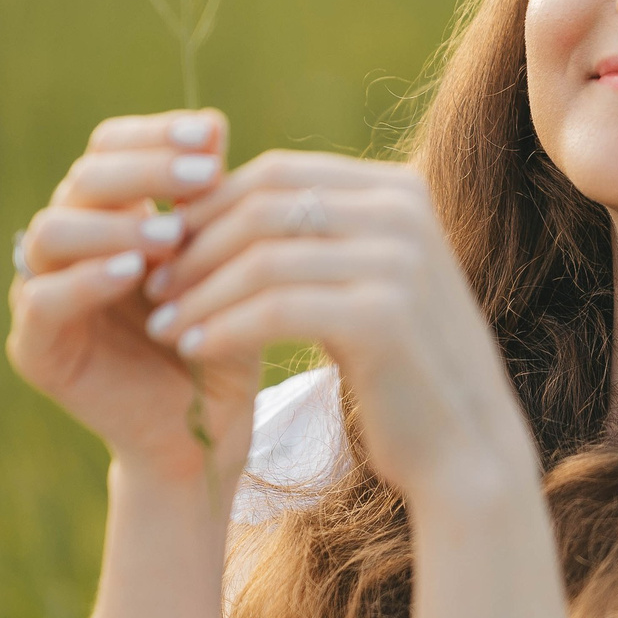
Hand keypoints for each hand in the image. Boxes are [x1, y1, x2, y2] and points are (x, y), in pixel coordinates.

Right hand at [6, 112, 253, 483]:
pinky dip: (84, 281)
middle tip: (203, 175)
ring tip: (169, 233)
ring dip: (113, 224)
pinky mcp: (34, 346)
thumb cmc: (218, 332)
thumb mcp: (223, 260)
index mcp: (108, 213)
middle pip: (82, 180)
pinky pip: (40, 299)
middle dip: (145, 171)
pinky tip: (131, 274)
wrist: (205, 427)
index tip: (212, 134)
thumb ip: (208, 198)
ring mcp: (42, 292)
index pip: (110, 148)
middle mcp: (68, 245)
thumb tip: (212, 120)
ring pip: (50, 231)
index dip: (154, 136)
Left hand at [143, 151, 536, 506]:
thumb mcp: (363, 282)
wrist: (465, 445)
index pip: (278, 172)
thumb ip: (312, 237)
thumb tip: (209, 205)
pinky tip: (193, 350)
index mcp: (397, 190)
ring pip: (263, 257)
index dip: (209, 206)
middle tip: (152, 286)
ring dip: (200, 292)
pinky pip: (275, 309)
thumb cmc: (400, 368)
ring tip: (162, 325)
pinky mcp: (383, 316)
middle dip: (197, 244)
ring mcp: (399, 261)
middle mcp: (403, 212)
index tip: (163, 248)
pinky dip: (224, 327)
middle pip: (264, 204)